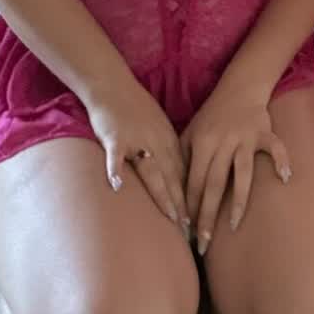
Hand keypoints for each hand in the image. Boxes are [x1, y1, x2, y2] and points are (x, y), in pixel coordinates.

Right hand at [85, 82, 189, 232]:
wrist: (113, 84)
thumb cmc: (135, 107)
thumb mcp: (159, 126)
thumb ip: (168, 149)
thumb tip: (180, 174)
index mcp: (168, 140)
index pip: (184, 173)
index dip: (192, 197)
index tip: (199, 219)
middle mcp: (157, 142)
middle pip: (173, 177)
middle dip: (183, 204)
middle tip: (192, 229)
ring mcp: (137, 140)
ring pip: (152, 171)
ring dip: (163, 194)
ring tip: (171, 217)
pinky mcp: (115, 137)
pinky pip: (116, 156)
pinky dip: (116, 170)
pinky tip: (118, 186)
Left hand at [181, 86, 290, 252]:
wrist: (240, 86)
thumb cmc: (212, 115)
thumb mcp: (191, 132)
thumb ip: (183, 159)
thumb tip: (174, 193)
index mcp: (202, 142)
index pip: (193, 181)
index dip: (189, 206)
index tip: (186, 230)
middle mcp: (223, 141)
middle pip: (214, 183)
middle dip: (207, 215)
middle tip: (203, 243)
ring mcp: (245, 137)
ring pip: (242, 172)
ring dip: (237, 200)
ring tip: (233, 225)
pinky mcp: (264, 132)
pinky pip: (274, 147)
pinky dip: (281, 160)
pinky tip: (285, 178)